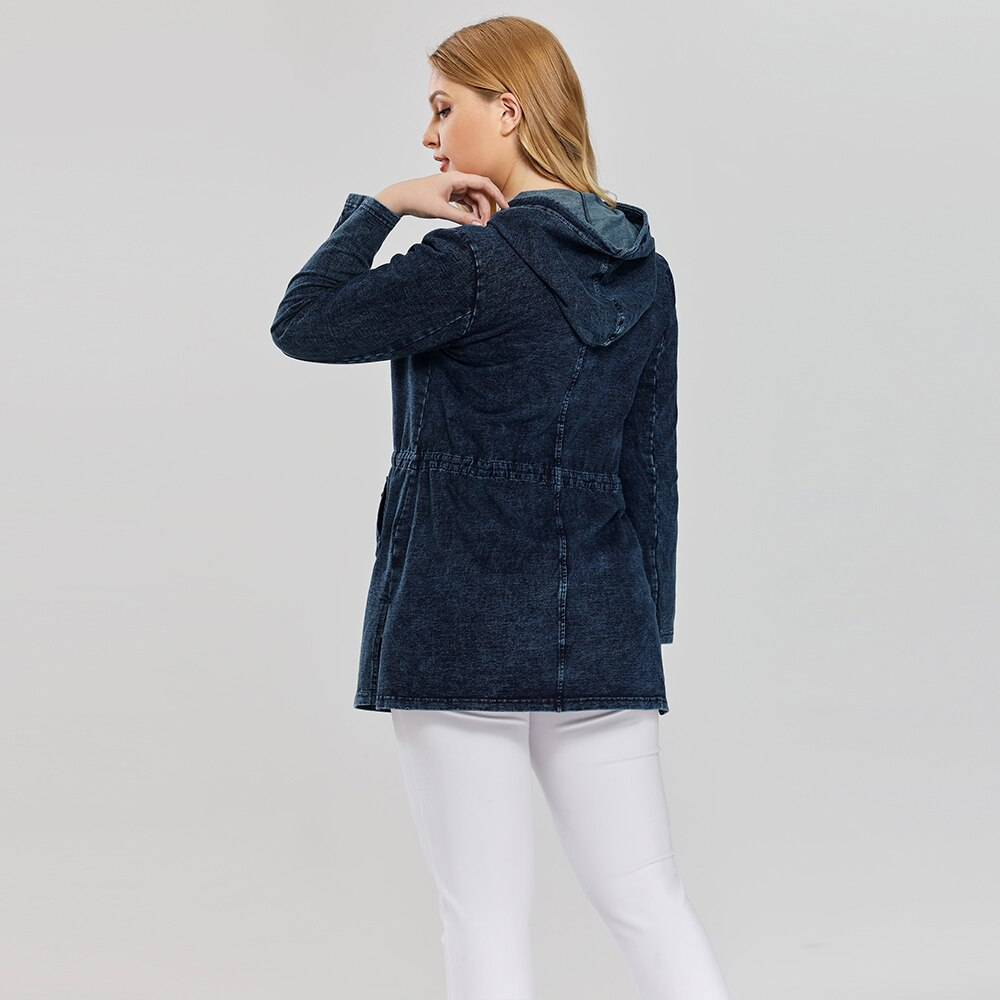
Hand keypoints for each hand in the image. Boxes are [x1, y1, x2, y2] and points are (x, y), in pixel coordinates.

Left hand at [375, 173, 509, 225]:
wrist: (400, 198)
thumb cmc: (417, 198)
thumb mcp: (441, 210)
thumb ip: (461, 218)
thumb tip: (479, 226)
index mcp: (456, 178)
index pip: (483, 184)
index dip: (497, 194)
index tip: (506, 207)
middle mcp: (457, 180)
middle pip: (480, 193)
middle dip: (486, 208)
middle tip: (487, 225)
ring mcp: (454, 188)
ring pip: (473, 199)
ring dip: (478, 212)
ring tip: (479, 226)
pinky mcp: (449, 195)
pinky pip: (466, 202)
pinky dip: (470, 212)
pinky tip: (472, 222)